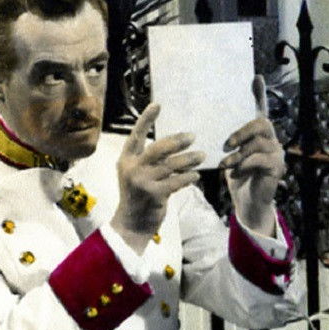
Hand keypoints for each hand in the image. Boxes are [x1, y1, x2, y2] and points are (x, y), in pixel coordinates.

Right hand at [112, 103, 204, 250]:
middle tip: (193, 136)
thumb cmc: (138, 197)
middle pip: (158, 148)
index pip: (136, 135)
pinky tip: (196, 175)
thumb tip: (174, 144)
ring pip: (171, 165)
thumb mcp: (136, 175)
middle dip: (177, 141)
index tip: (157, 105)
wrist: (131, 225)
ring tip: (202, 155)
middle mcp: (132, 168)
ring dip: (189, 159)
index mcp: (126, 160)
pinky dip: (188, 177)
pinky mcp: (154, 195)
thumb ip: (148, 160)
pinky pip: (176, 181)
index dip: (146, 119)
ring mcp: (143, 182)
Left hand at [219, 76, 284, 235]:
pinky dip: (243, 165)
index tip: (255, 77)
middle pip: (261, 123)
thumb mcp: (228, 155)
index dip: (259, 94)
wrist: (247, 203)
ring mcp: (276, 153)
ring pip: (259, 142)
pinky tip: (234, 173)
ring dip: (239, 153)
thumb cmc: (236, 176)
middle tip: (226, 143)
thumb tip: (203, 125)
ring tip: (226, 164)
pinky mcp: (276, 167)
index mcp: (258, 134)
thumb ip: (226, 141)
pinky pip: (259, 159)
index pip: (261, 110)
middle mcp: (271, 140)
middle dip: (242, 131)